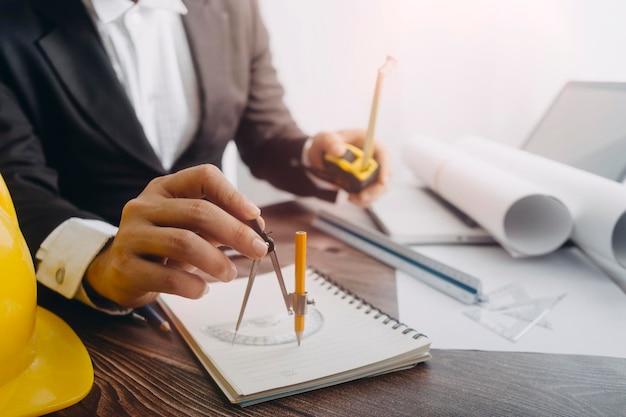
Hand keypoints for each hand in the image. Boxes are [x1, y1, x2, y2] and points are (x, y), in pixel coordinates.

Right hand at [85, 164, 268, 307]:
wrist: (117, 273)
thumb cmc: (162, 247)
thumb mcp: (189, 228)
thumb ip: (219, 224)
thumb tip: (256, 228)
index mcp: (164, 188)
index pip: (203, 176)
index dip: (233, 194)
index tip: (255, 216)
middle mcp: (144, 206)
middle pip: (198, 211)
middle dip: (235, 232)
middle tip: (258, 250)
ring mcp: (131, 235)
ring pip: (184, 243)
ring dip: (216, 261)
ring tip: (230, 274)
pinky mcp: (126, 267)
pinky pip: (168, 277)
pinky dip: (193, 285)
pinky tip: (201, 289)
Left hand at [307, 129, 390, 206]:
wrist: (321, 157)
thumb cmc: (326, 144)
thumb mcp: (323, 139)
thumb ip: (330, 142)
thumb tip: (340, 151)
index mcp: (367, 142)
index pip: (383, 154)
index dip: (386, 167)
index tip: (382, 181)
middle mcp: (374, 157)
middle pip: (385, 174)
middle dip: (376, 189)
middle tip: (361, 197)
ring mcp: (372, 171)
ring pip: (379, 188)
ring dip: (369, 197)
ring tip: (352, 198)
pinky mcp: (366, 183)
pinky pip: (370, 194)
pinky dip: (362, 200)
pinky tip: (351, 198)